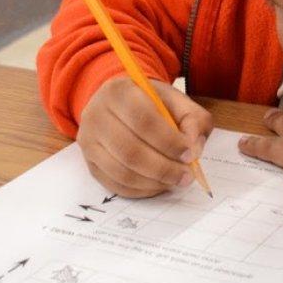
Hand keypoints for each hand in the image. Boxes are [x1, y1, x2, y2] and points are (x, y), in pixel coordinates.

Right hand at [77, 77, 213, 197]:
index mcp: (119, 92)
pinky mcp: (89, 163)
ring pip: (122, 172)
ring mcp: (89, 141)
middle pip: (130, 151)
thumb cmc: (152, 104)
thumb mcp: (177, 101)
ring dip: (154, 182)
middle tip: (186, 176)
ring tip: (174, 181)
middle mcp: (96, 115)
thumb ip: (193, 120)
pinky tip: (158, 184)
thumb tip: (193, 149)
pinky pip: (115, 185)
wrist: (121, 105)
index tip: (189, 154)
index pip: (144, 121)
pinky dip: (141, 190)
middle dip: (164, 168)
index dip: (169, 142)